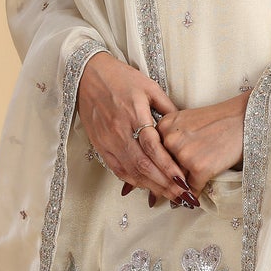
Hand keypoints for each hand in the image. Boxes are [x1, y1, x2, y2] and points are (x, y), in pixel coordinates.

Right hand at [77, 51, 197, 206]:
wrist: (87, 75)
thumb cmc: (120, 78)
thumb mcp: (149, 87)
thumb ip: (167, 108)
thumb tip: (182, 129)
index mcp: (134, 113)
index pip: (153, 148)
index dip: (168, 167)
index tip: (183, 180)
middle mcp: (119, 130)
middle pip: (143, 165)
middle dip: (163, 183)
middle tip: (180, 195)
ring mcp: (107, 140)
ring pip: (130, 171)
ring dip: (150, 186)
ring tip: (168, 195)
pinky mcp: (99, 146)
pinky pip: (117, 169)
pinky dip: (133, 181)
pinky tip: (146, 186)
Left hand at [143, 93, 248, 201]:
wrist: (244, 118)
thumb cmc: (218, 120)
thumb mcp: (186, 122)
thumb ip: (171, 139)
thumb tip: (159, 166)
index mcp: (163, 125)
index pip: (154, 154)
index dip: (157, 168)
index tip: (155, 180)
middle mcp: (170, 140)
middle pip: (162, 169)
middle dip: (164, 184)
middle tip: (158, 197)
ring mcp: (184, 154)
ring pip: (175, 181)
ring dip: (179, 191)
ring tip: (179, 198)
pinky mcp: (199, 168)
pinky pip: (192, 189)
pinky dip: (194, 195)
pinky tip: (193, 198)